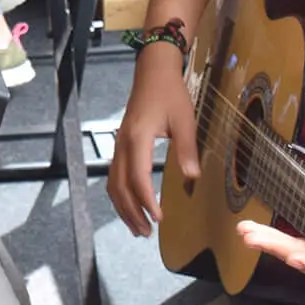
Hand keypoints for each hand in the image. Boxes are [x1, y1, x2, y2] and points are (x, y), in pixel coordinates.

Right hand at [108, 44, 196, 236]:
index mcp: (138, 138)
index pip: (138, 177)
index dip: (147, 200)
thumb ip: (187, 149)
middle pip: (120, 186)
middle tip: (146, 232)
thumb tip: (192, 177)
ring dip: (123, 207)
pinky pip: (114, 176)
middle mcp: (123, 144)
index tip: (158, 217)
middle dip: (132, 212)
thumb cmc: (170, 93)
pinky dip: (120, 195)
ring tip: (137, 227)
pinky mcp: (121, 145)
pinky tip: (130, 205)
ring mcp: (119, 145)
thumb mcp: (184, 120)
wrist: (153, 72)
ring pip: (113, 184)